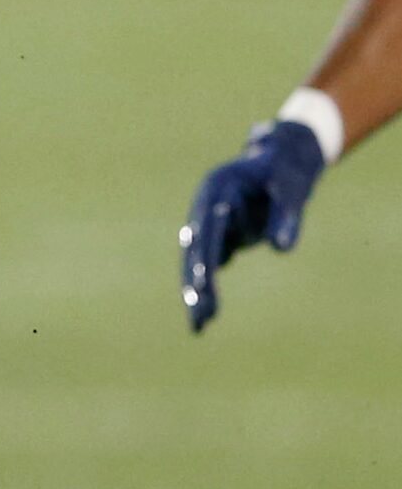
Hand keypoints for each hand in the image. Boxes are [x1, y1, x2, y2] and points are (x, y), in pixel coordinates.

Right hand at [180, 120, 324, 330]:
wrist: (281, 161)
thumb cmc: (287, 172)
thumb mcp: (293, 189)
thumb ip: (286, 216)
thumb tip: (282, 249)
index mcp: (217, 188)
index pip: (207, 227)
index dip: (204, 257)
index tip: (203, 286)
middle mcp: (203, 207)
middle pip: (195, 251)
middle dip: (196, 285)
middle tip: (201, 317)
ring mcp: (207, 223)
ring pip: (197, 263)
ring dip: (198, 294)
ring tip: (200, 326)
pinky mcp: (216, 237)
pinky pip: (208, 268)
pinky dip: (207, 291)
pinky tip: (206, 317)